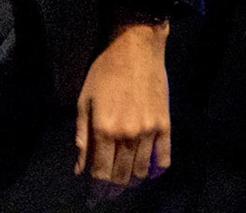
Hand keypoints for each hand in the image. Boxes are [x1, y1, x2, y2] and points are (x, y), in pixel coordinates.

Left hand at [74, 21, 170, 194]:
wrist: (135, 48)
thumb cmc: (104, 71)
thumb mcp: (84, 101)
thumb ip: (82, 137)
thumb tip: (79, 168)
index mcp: (104, 129)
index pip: (101, 172)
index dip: (97, 190)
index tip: (93, 197)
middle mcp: (128, 135)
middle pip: (122, 176)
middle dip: (113, 189)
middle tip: (106, 193)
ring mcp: (150, 132)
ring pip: (143, 172)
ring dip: (132, 182)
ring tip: (124, 181)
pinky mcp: (166, 126)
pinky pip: (165, 160)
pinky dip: (156, 171)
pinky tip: (148, 172)